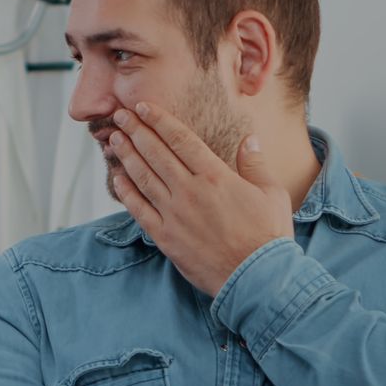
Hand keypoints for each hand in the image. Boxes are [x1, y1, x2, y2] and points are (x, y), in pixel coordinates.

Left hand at [107, 104, 293, 293]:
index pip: (181, 140)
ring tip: (113, 140)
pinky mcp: (166, 238)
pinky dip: (127, 192)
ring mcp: (175, 215)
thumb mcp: (271, 193)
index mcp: (216, 176)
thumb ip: (255, 164)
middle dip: (135, 131)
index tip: (143, 107)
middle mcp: (190, 191)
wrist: (257, 278)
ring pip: (143, 178)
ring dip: (126, 156)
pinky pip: (140, 210)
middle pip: (156, 153)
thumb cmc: (268, 236)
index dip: (159, 121)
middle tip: (119, 117)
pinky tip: (117, 178)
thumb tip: (250, 139)